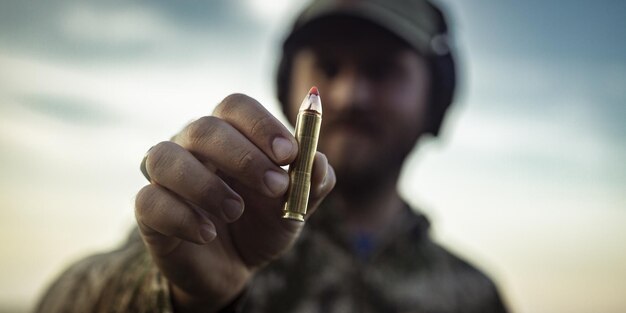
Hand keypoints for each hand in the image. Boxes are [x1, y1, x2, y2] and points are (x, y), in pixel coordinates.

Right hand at [134, 94, 334, 311]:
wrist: (234, 268)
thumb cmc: (263, 223)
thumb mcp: (296, 207)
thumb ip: (312, 183)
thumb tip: (318, 160)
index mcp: (230, 134)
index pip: (236, 106)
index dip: (262, 125)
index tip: (289, 154)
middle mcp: (192, 146)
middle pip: (204, 128)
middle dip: (244, 156)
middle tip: (276, 187)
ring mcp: (166, 176)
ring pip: (165, 157)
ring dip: (207, 185)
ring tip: (236, 211)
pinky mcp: (148, 210)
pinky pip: (149, 201)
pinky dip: (182, 217)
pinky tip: (208, 234)